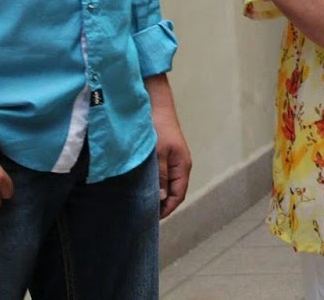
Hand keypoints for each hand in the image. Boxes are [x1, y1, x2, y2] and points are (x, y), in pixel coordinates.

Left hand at [145, 74, 190, 217]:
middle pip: (174, 192)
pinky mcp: (166, 156)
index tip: (150, 218)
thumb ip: (160, 177)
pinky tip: (142, 186)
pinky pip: (162, 176)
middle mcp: (181, 166)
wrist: (156, 105)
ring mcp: (173, 161)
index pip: (178, 196)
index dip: (167, 209)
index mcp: (183, 167)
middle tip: (143, 213)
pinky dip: (155, 184)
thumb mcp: (158, 154)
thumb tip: (161, 200)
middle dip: (161, 204)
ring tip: (141, 202)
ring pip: (167, 184)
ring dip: (157, 194)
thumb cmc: (159, 129)